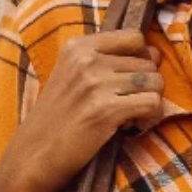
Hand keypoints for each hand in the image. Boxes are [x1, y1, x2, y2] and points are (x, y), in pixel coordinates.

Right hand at [11, 27, 165, 191]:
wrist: (34, 154)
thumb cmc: (58, 119)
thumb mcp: (73, 76)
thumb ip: (109, 61)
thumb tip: (157, 54)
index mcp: (78, 46)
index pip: (134, 37)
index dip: (142, 59)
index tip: (131, 80)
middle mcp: (86, 59)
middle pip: (148, 63)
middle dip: (146, 86)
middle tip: (130, 105)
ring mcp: (96, 83)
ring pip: (154, 82)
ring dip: (151, 102)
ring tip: (132, 116)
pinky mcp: (106, 109)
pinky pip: (152, 103)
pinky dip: (150, 118)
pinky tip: (133, 127)